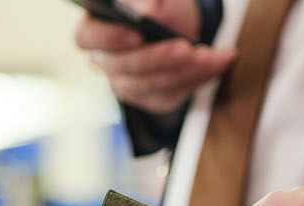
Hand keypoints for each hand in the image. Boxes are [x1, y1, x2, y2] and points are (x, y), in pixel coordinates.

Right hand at [74, 0, 234, 113]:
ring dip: (185, 70)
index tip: (138, 34)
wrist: (180, 24)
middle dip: (159, 58)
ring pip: (149, 85)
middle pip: (122, 66)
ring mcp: (124, 82)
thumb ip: (147, 1)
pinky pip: (170, 96)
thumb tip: (148, 11)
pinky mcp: (148, 98)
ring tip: (211, 55)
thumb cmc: (161, 6)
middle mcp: (103, 59)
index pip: (86, 36)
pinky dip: (197, 80)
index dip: (109, 37)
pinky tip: (217, 63)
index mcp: (95, 27)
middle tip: (186, 48)